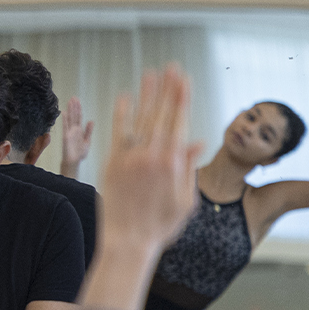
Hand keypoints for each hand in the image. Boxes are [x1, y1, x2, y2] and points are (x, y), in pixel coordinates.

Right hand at [58, 97, 91, 172]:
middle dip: (74, 106)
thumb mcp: (87, 140)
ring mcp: (69, 132)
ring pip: (70, 118)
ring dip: (70, 110)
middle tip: (74, 97)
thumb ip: (88, 131)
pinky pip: (65, 126)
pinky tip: (64, 113)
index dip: (79, 109)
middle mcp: (74, 130)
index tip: (78, 101)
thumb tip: (91, 121)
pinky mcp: (66, 136)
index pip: (79, 117)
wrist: (74, 161)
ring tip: (70, 101)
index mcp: (79, 130)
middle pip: (74, 116)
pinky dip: (65, 120)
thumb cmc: (80, 153)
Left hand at [98, 68, 202, 254]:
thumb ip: (188, 168)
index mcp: (172, 164)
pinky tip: (126, 96)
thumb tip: (196, 142)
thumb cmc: (162, 226)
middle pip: (161, 115)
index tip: (185, 80)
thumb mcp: (186, 200)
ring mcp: (130, 158)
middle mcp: (151, 156)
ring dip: (147, 95)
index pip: (178, 122)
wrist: (129, 242)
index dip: (182, 99)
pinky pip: (118, 133)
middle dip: (167, 89)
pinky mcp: (112, 164)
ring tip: (152, 74)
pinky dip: (122, 114)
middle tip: (172, 68)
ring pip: (141, 119)